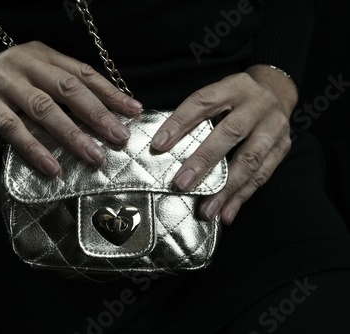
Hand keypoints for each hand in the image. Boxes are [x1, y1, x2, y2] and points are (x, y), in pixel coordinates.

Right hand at [0, 40, 142, 175]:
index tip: (134, 111)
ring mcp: (4, 81)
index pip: (83, 73)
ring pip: (44, 109)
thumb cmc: (3, 82)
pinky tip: (51, 167)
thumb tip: (101, 116)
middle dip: (98, 114)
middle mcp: (26, 63)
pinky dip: (34, 148)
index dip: (110, 92)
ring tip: (93, 156)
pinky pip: (12, 128)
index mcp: (44, 55)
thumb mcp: (34, 76)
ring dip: (72, 134)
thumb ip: (60, 89)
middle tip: (120, 137)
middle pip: (68, 89)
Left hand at [151, 65, 297, 224]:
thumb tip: (162, 144)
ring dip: (226, 188)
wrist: (277, 91)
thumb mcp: (217, 94)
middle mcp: (256, 105)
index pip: (203, 102)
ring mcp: (273, 127)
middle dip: (204, 160)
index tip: (159, 144)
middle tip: (182, 183)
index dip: (179, 122)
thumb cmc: (236, 98)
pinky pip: (262, 176)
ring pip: (250, 160)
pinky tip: (226, 213)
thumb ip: (196, 114)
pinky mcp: (282, 147)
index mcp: (233, 87)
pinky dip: (242, 197)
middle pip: (230, 132)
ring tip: (207, 210)